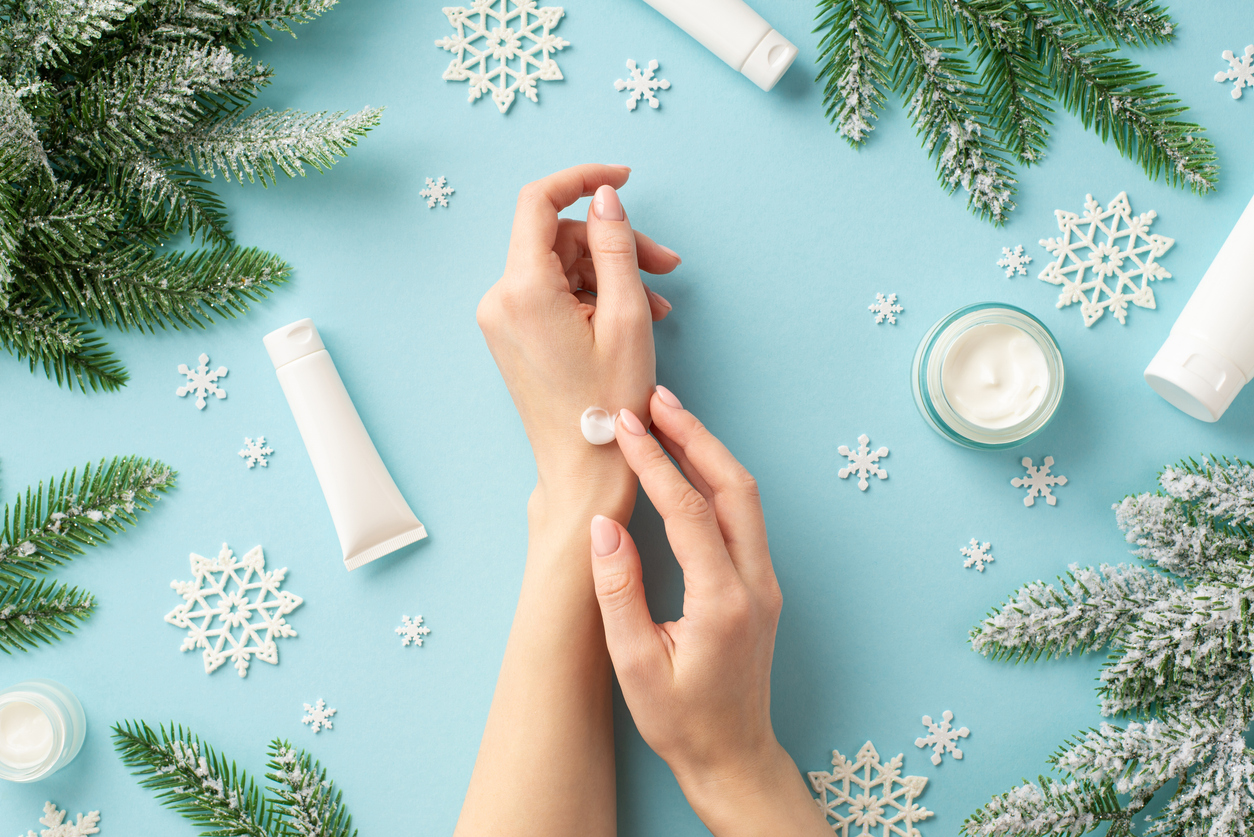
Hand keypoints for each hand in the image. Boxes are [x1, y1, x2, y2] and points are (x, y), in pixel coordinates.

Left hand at [476, 164, 680, 510]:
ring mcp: (503, 319)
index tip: (624, 179)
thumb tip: (605, 197)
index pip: (539, 201)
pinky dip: (592, 297)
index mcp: (522, 289)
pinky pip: (553, 294)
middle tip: (667, 265)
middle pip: (559, 238)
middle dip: (614, 244)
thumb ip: (616, 245)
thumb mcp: (627, 316)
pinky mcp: (513, 335)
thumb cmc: (608, 403)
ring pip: (561, 267)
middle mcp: (501, 299)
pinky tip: (630, 318)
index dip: (583, 179)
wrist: (584, 469)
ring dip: (610, 275)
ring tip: (655, 306)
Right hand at [588, 388, 830, 836]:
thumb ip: (618, 591)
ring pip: (745, 497)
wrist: (733, 755)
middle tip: (655, 399)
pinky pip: (744, 516)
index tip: (624, 427)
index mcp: (723, 602)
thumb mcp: (634, 664)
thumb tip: (603, 526)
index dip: (655, 463)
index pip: (690, 511)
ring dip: (708, 451)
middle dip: (694, 435)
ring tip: (668, 417)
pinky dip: (715, 478)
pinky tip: (687, 464)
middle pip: (735, 486)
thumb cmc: (681, 720)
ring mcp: (765, 582)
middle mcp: (755, 583)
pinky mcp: (761, 585)